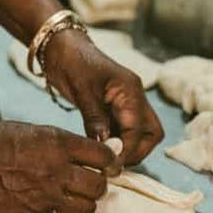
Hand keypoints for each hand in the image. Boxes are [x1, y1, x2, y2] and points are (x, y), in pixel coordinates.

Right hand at [0, 121, 116, 212]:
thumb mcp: (30, 130)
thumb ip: (60, 144)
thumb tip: (84, 153)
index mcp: (57, 144)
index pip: (103, 157)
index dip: (111, 161)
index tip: (110, 164)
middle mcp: (57, 171)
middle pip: (99, 186)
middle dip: (100, 184)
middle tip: (94, 181)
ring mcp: (46, 197)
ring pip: (87, 208)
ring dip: (86, 202)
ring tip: (77, 196)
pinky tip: (56, 204)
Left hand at [43, 29, 163, 166]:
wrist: (62, 48)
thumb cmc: (73, 63)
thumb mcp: (82, 92)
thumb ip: (95, 120)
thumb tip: (107, 148)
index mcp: (131, 91)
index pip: (138, 130)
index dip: (126, 150)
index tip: (109, 164)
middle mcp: (135, 98)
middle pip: (151, 134)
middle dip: (136, 152)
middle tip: (112, 163)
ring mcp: (128, 104)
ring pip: (141, 135)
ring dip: (127, 149)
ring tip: (106, 159)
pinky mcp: (117, 110)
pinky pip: (125, 132)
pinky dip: (117, 144)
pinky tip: (102, 150)